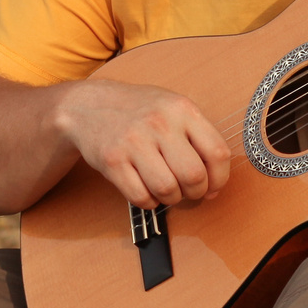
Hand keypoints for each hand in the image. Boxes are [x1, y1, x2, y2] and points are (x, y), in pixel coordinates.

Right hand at [53, 78, 231, 208]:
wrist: (88, 106)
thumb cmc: (139, 111)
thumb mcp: (173, 108)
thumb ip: (198, 138)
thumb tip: (214, 184)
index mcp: (182, 109)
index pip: (217, 153)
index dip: (219, 179)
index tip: (212, 187)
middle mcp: (159, 123)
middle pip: (193, 175)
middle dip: (196, 192)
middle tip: (188, 191)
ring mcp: (133, 141)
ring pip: (167, 189)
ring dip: (171, 199)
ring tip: (167, 190)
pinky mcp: (112, 160)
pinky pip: (140, 196)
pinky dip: (148, 202)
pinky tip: (147, 190)